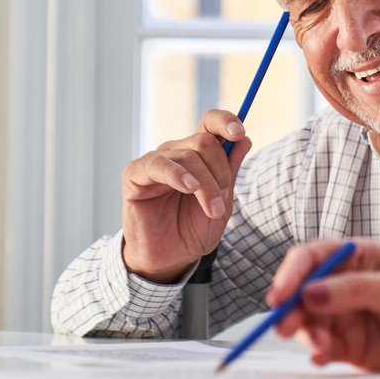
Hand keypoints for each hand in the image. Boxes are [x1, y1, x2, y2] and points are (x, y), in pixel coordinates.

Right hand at [120, 110, 252, 282]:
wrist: (170, 258)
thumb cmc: (194, 228)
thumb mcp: (222, 201)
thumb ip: (230, 170)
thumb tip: (244, 139)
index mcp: (198, 154)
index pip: (210, 122)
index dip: (226, 121)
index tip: (240, 133)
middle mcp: (176, 152)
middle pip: (204, 141)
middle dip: (220, 171)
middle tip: (221, 203)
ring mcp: (155, 162)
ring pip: (187, 155)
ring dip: (206, 184)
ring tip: (212, 210)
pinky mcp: (135, 175)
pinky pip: (158, 165)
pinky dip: (178, 174)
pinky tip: (189, 187)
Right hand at [267, 239, 379, 371]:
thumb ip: (356, 289)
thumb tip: (312, 292)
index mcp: (355, 258)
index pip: (312, 258)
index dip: (290, 274)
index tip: (279, 295)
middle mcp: (343, 285)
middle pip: (302, 293)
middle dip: (291, 309)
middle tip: (287, 326)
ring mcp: (344, 316)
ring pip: (308, 322)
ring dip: (307, 333)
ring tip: (321, 345)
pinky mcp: (349, 345)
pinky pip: (323, 348)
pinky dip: (318, 352)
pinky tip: (324, 355)